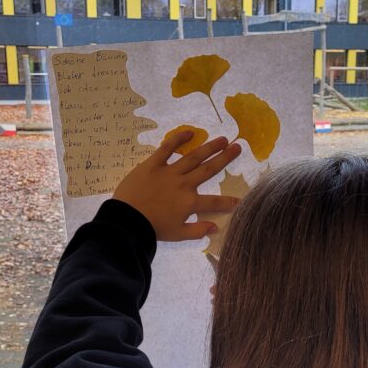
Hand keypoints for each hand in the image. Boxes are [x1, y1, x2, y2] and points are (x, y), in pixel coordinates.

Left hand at [113, 130, 241, 241]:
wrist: (127, 220)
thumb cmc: (152, 229)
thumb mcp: (177, 234)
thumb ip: (197, 231)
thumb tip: (215, 227)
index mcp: (190, 203)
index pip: (214, 202)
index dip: (228, 202)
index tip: (240, 199)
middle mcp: (184, 184)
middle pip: (209, 169)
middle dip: (225, 158)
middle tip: (237, 146)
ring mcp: (169, 172)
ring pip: (193, 157)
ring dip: (209, 147)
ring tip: (223, 139)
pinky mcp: (153, 164)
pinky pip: (167, 148)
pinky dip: (178, 139)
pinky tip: (190, 132)